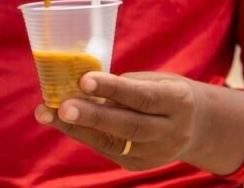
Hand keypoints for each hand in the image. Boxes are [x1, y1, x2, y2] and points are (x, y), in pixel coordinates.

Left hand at [34, 71, 243, 173]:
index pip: (143, 96)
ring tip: (47, 113)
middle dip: (92, 116)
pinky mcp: (139, 164)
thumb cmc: (164, 93)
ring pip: (113, 143)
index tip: (84, 79)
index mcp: (178, 101)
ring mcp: (155, 153)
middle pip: (129, 125)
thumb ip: (127, 85)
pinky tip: (61, 122)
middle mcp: (170, 131)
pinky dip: (82, 134)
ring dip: (76, 128)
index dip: (114, 88)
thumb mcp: (156, 81)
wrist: (195, 126)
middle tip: (62, 106)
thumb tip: (81, 83)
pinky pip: (106, 149)